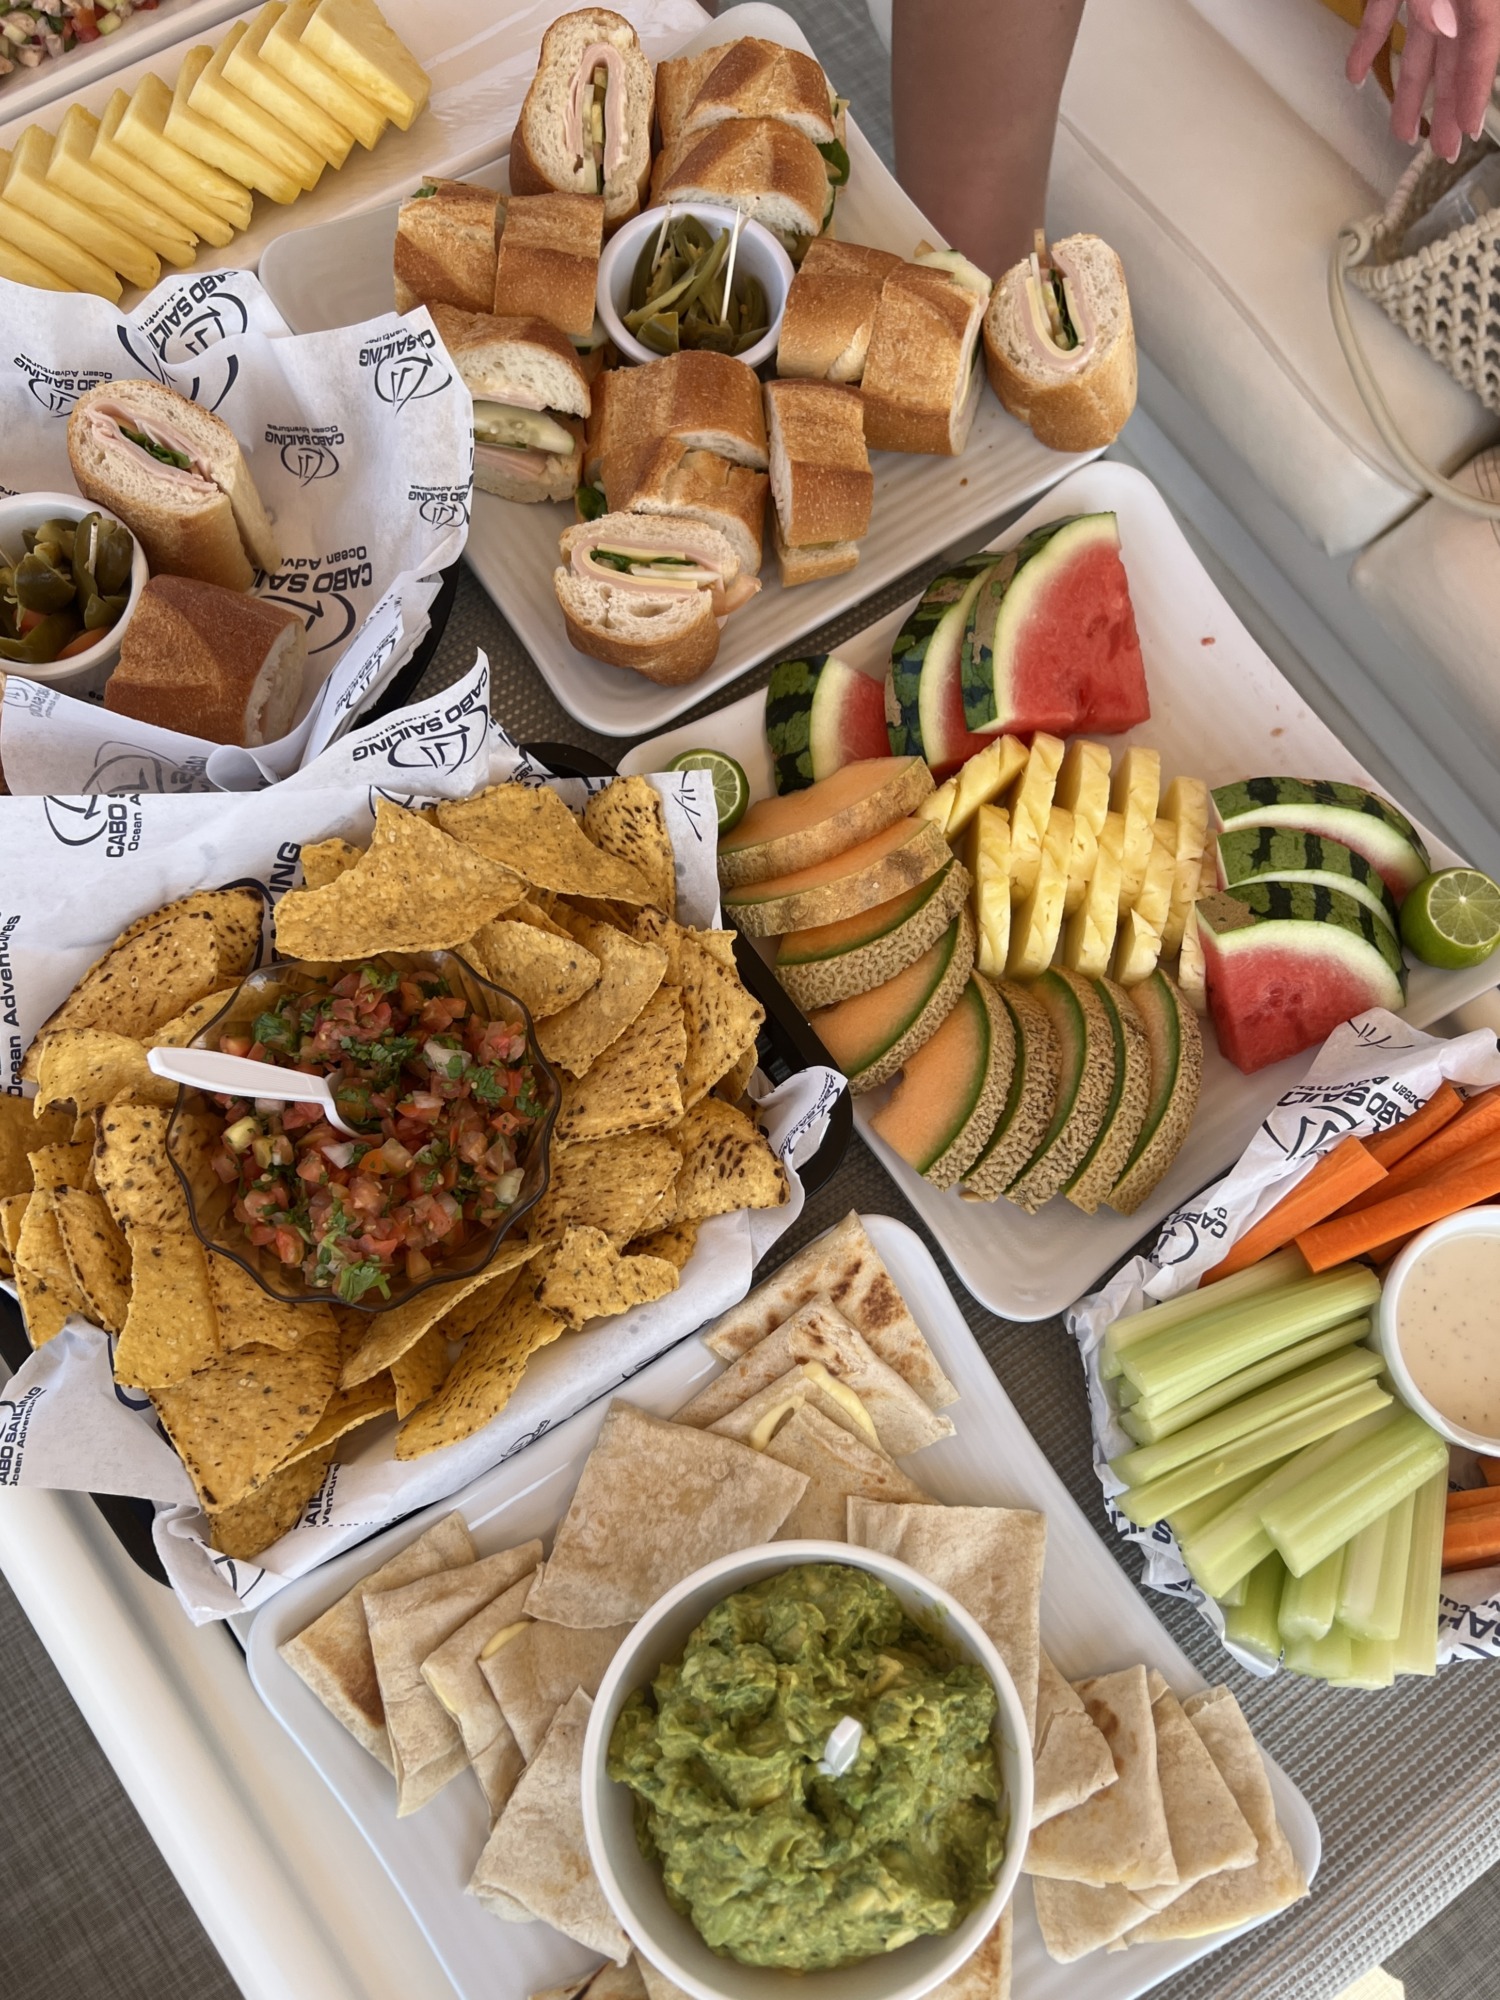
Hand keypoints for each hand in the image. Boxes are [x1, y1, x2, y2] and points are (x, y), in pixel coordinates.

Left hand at [1348, 0, 1499, 159]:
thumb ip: (1448, 1)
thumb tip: (1437, 26)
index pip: (1480, 47)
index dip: (1474, 90)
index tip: (1468, 130)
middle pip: (1451, 59)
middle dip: (1446, 107)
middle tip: (1443, 152)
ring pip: (1416, 47)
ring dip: (1408, 92)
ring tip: (1403, 135)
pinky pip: (1379, 16)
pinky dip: (1366, 45)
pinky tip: (1355, 79)